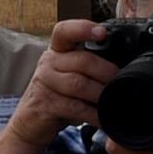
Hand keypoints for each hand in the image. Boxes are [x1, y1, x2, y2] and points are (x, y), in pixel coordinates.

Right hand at [26, 20, 120, 140]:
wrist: (29, 125)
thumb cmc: (55, 98)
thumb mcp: (68, 76)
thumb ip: (87, 67)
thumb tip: (122, 67)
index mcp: (56, 51)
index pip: (65, 31)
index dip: (83, 28)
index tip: (102, 33)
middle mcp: (48, 63)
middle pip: (82, 60)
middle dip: (107, 72)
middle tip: (122, 82)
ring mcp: (45, 83)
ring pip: (79, 84)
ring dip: (101, 94)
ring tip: (114, 101)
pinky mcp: (45, 104)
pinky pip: (75, 107)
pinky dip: (93, 114)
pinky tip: (103, 118)